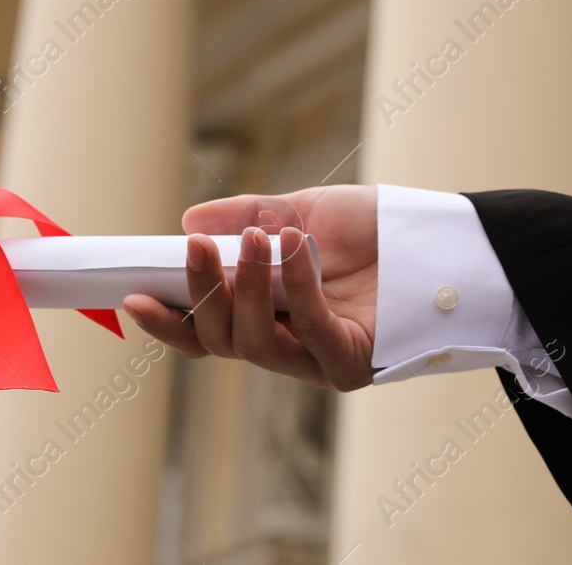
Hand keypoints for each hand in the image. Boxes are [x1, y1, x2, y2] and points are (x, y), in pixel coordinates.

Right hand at [121, 185, 377, 390]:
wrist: (440, 237)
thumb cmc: (374, 229)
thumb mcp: (300, 211)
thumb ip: (245, 218)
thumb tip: (188, 220)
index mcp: (265, 315)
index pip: (205, 331)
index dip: (167, 321)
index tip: (131, 296)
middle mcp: (286, 345)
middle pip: (221, 340)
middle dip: (201, 294)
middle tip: (194, 248)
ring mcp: (317, 359)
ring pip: (255, 342)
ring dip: (246, 288)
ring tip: (256, 239)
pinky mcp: (352, 361)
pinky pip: (309, 329)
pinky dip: (295, 286)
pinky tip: (294, 247)